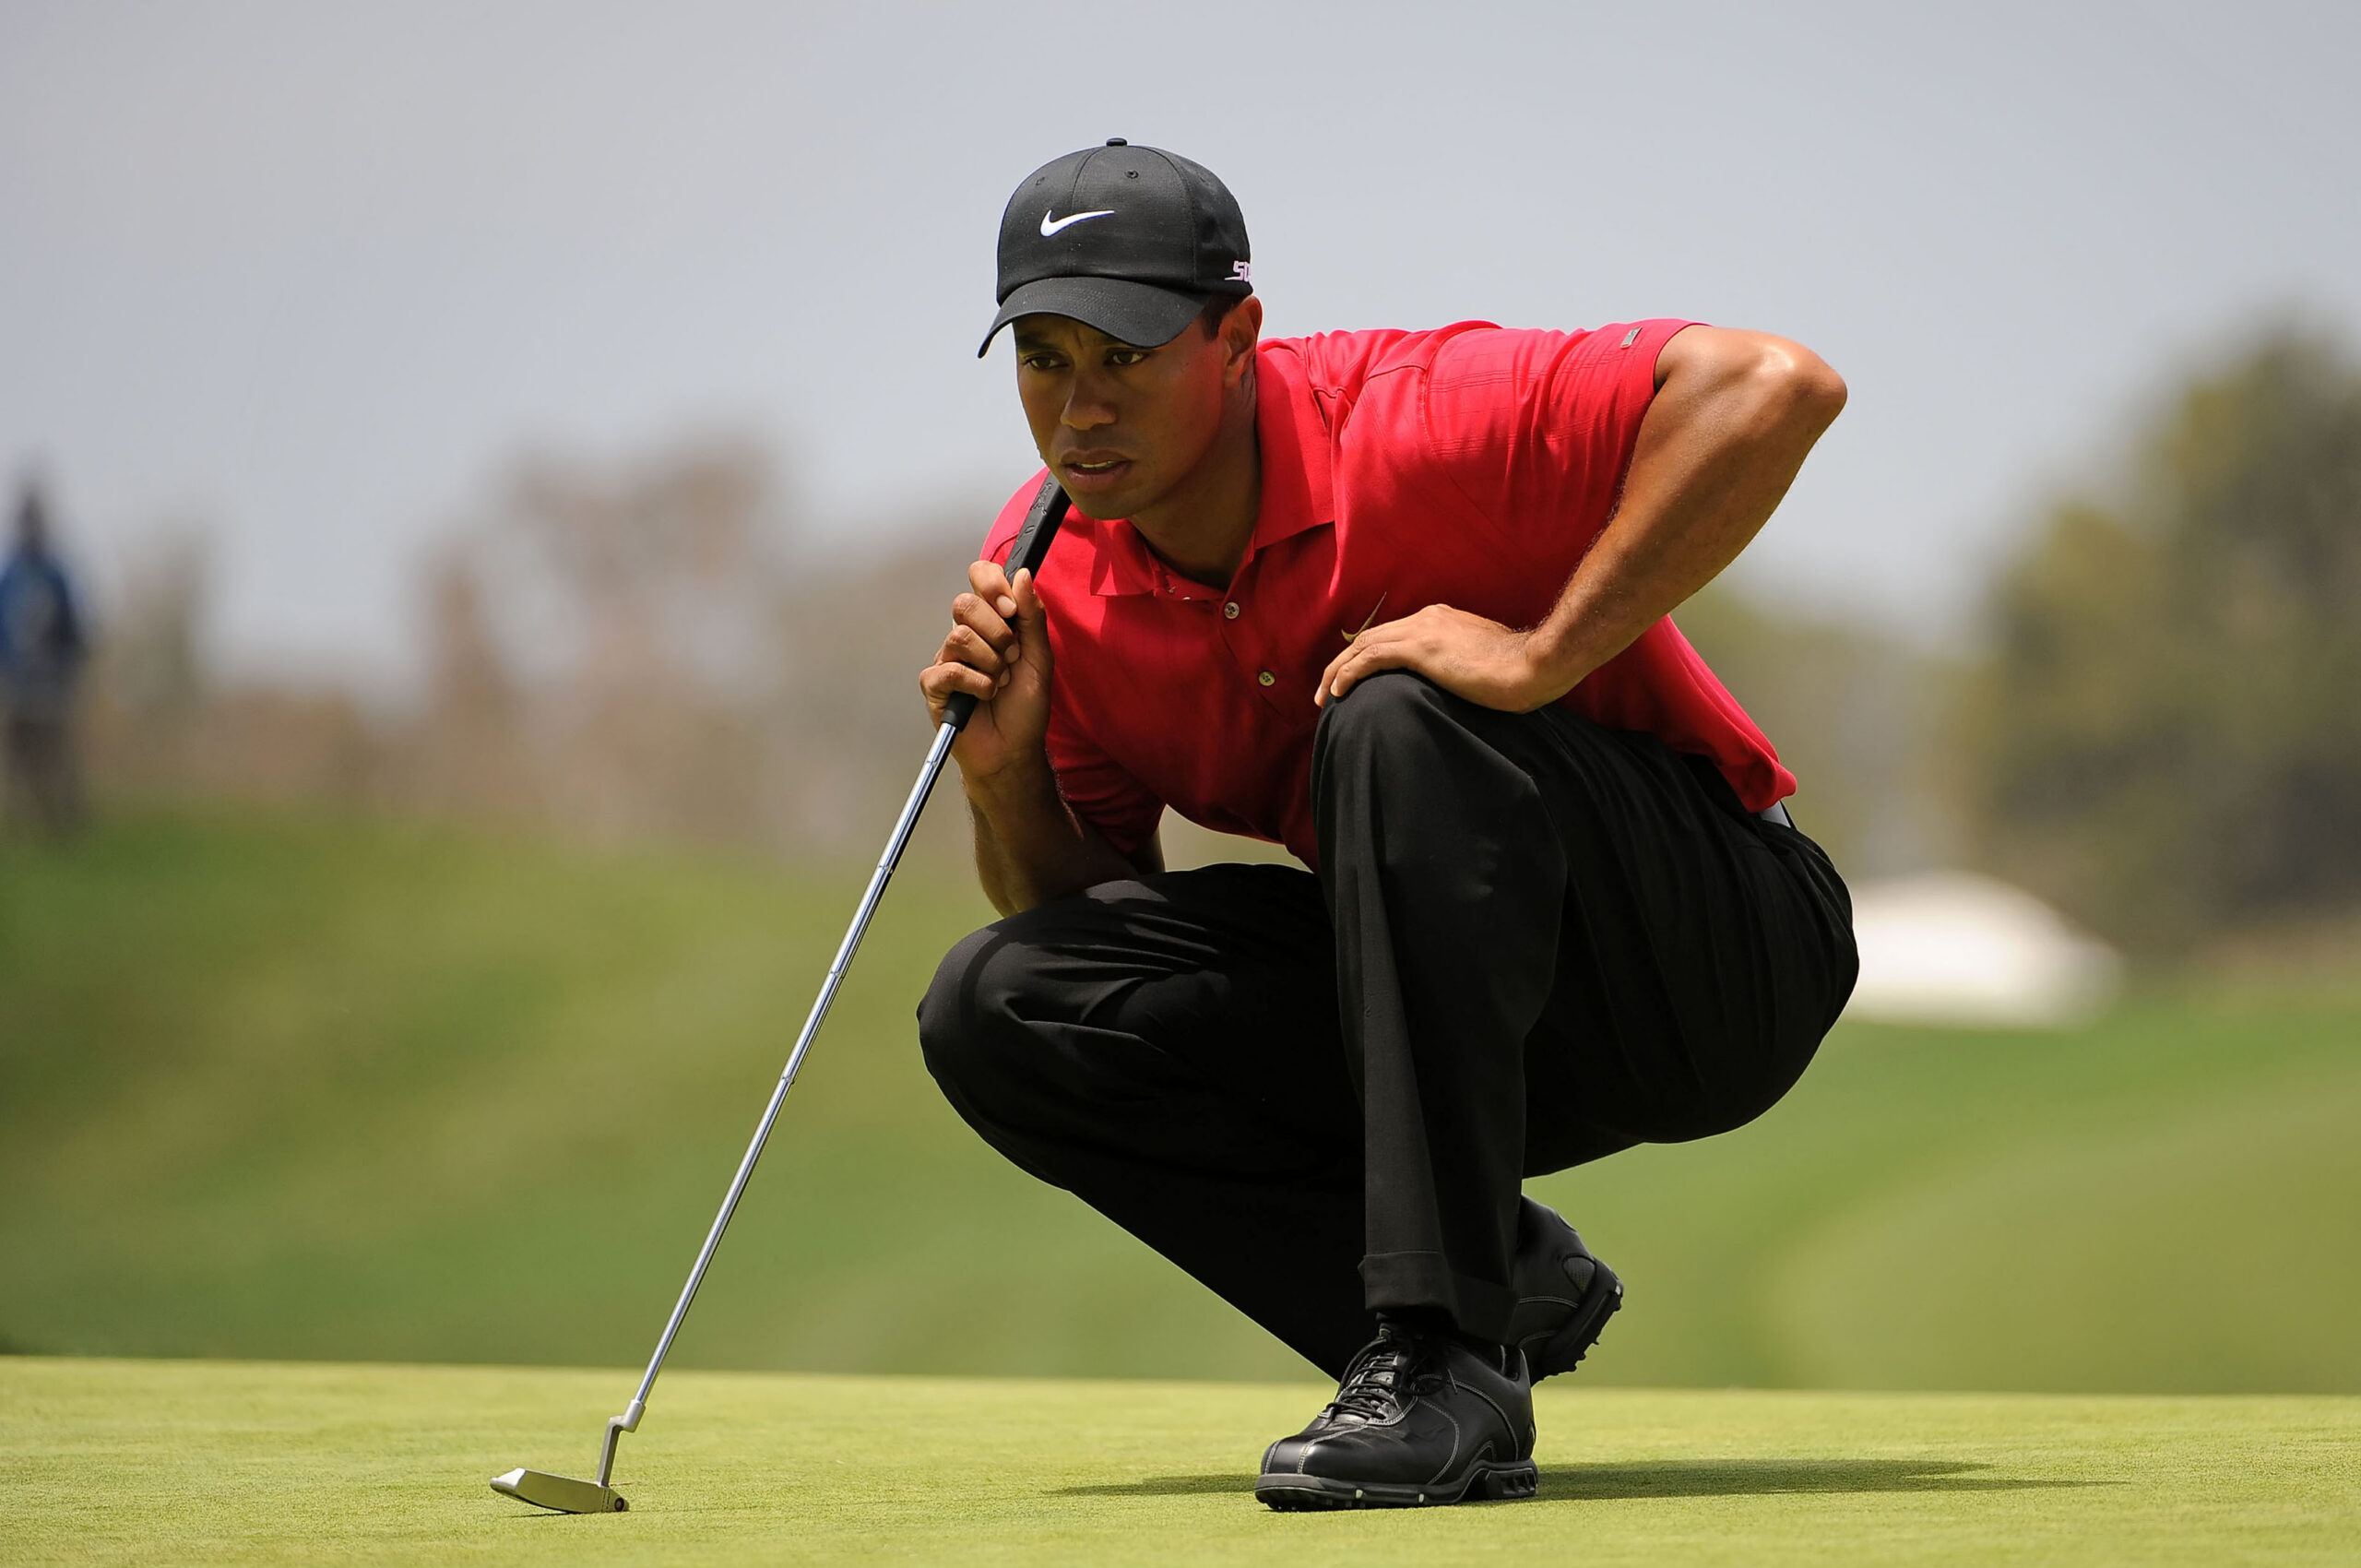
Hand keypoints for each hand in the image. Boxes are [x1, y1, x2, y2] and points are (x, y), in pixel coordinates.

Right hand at [920, 559, 1054, 782]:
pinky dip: (977, 684)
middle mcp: (965, 636)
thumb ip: (1031, 616)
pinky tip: (986, 696)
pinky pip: (949, 670)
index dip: (992, 585)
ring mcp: (947, 659)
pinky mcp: (934, 686)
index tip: (1011, 610)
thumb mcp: (1039, 657)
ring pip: (958, 637)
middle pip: (964, 604)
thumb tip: (1023, 575)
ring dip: (991, 662)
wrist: (1014, 749)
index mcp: (990, 622)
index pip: (979, 579)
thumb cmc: (1024, 706)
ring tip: (1001, 682)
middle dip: (997, 632)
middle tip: (1012, 657)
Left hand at [1314, 603, 1570, 712]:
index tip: (1355, 678)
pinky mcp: (1421, 649)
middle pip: (1371, 637)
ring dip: (1337, 671)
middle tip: (1326, 690)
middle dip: (1344, 663)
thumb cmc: (1522, 670)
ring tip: (1323, 697)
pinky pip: (1371, 659)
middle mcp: (1428, 618)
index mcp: (1443, 619)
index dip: (1368, 655)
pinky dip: (1349, 673)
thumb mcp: (1488, 660)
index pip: (1394, 634)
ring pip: (1363, 646)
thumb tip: (1464, 681)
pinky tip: (1337, 692)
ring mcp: (1423, 631)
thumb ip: (1467, 662)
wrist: (1536, 664)